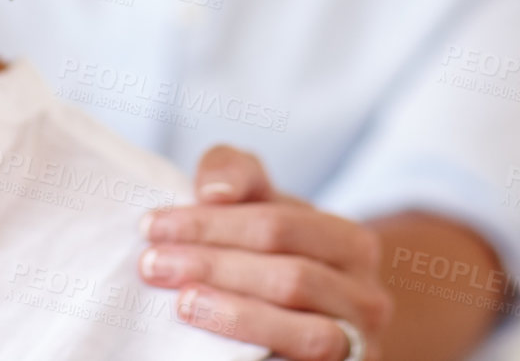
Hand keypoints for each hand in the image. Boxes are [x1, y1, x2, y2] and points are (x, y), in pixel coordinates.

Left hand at [141, 145, 393, 360]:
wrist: (307, 325)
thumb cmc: (271, 258)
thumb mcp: (258, 208)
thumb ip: (236, 174)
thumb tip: (215, 191)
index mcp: (351, 243)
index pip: (280, 224)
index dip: (212, 223)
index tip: (152, 226)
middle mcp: (367, 295)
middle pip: (290, 275)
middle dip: (214, 266)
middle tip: (152, 264)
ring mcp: (360, 344)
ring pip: (304, 329)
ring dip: (234, 314)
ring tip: (182, 301)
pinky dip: (258, 346)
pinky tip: (212, 344)